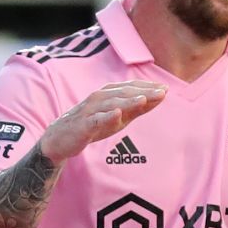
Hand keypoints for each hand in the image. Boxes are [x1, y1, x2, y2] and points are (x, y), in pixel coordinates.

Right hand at [40, 81, 165, 161]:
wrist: (60, 140)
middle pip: (123, 93)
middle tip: (162, 92)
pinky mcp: (82, 125)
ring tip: (143, 99)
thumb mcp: (119, 117)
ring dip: (128, 101)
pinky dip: (106, 116)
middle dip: (143, 92)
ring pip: (111, 104)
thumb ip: (137, 109)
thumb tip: (160, 98)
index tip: (166, 88)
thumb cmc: (93, 125)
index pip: (130, 87)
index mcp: (108, 94)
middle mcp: (99, 98)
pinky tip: (117, 114)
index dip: (147, 87)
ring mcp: (90, 111)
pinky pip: (95, 120)